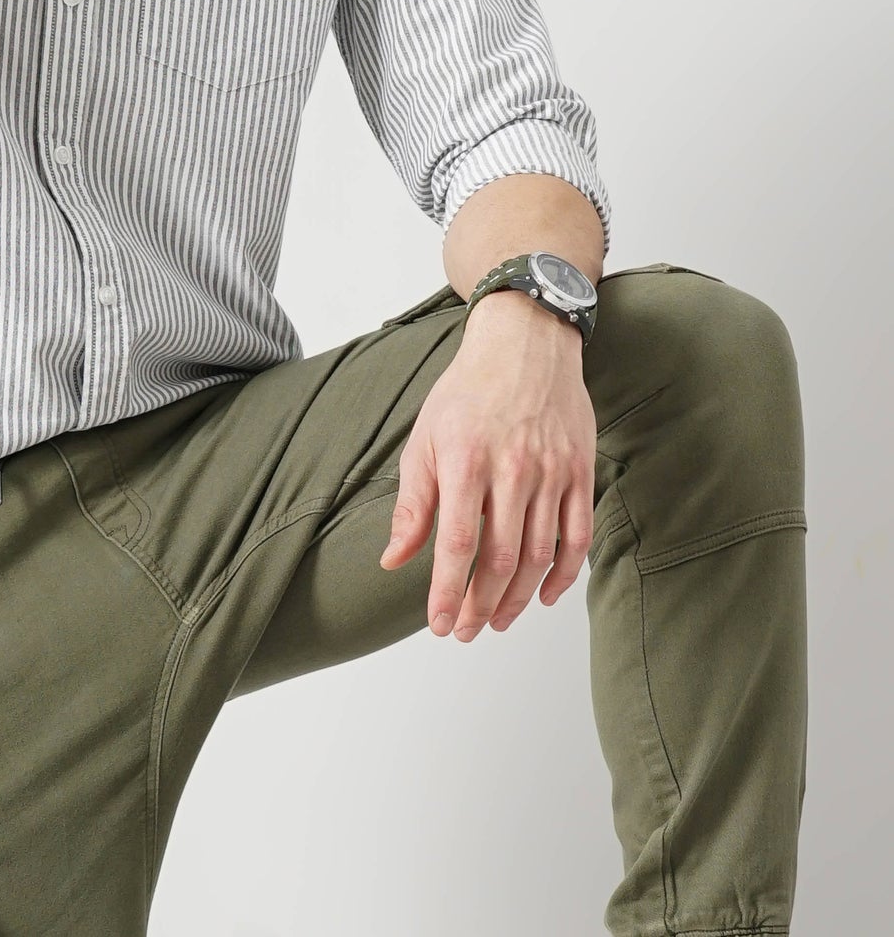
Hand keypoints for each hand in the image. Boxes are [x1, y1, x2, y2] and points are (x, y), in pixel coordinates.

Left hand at [379, 292, 595, 641]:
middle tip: (464, 630)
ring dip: (518, 599)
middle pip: (500, 559)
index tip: (439, 623)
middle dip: (480, 605)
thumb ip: (413, 503)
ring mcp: (552, 471)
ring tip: (496, 621)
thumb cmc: (467, 392)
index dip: (447, 591)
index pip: (456, 544)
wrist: (525, 344)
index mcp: (466, 459)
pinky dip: (564, 575)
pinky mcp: (581, 472)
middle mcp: (512, 468)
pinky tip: (545, 596)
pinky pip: (578, 537)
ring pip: (539, 555)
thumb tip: (393, 559)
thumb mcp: (425, 439)